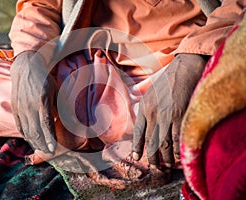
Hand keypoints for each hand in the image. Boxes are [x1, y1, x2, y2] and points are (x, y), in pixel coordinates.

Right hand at [10, 51, 56, 160]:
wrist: (25, 66)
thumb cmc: (45, 78)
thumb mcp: (56, 89)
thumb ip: (60, 106)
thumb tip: (69, 121)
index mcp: (42, 100)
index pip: (46, 125)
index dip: (49, 139)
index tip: (53, 150)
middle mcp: (30, 105)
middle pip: (36, 131)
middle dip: (42, 144)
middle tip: (49, 153)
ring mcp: (20, 107)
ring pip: (27, 130)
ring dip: (34, 142)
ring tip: (40, 150)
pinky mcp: (15, 107)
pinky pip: (20, 125)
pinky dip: (25, 134)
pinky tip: (30, 140)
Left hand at [132, 53, 207, 168]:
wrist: (185, 66)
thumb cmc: (168, 77)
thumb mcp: (150, 87)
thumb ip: (143, 98)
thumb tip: (136, 103)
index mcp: (144, 106)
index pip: (138, 132)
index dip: (137, 146)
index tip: (136, 157)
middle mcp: (153, 112)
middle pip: (150, 141)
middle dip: (152, 156)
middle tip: (154, 166)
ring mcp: (166, 114)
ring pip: (163, 142)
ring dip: (164, 156)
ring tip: (166, 165)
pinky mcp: (180, 114)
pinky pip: (177, 137)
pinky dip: (177, 149)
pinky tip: (177, 155)